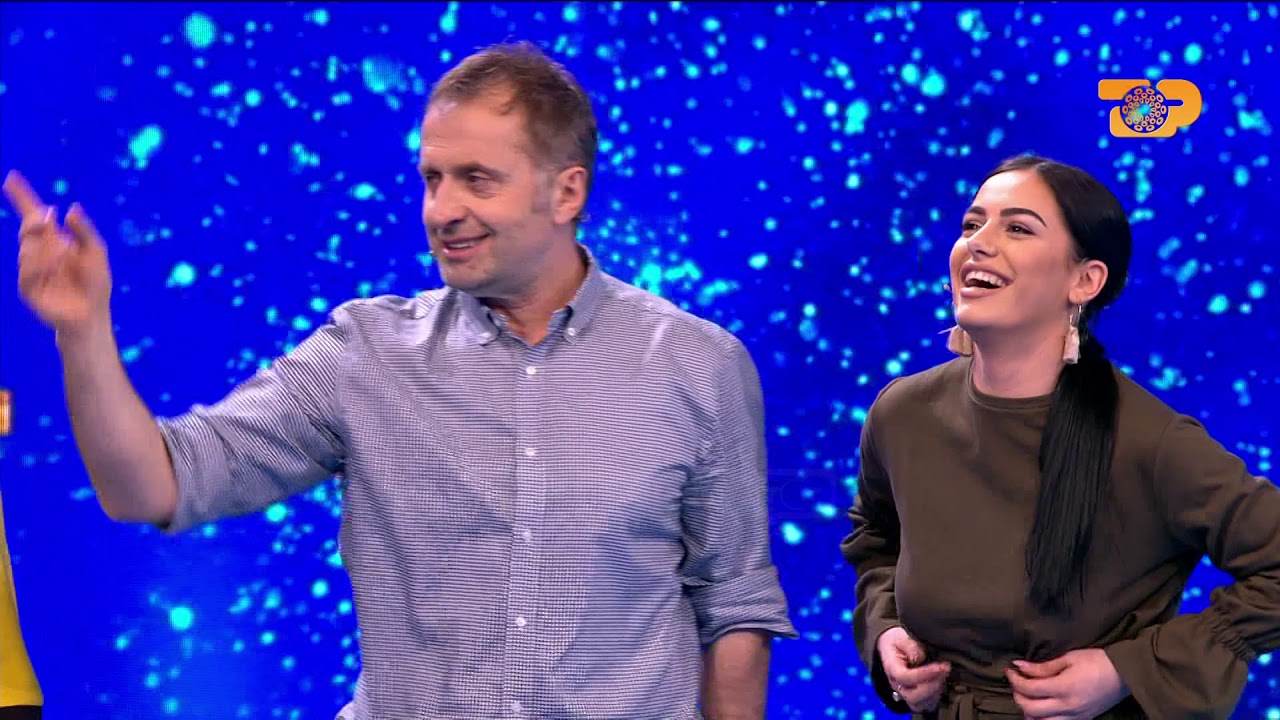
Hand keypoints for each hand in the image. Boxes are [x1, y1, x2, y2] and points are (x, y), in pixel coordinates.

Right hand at [3, 170, 111, 334]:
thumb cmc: (95, 284)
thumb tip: (70, 208)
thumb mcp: (96, 252)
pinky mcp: (28, 288)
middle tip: (47, 217)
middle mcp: (38, 252)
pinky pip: (28, 270)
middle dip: (36, 221)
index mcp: (53, 241)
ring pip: (27, 247)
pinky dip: (42, 265)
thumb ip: (85, 231)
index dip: (22, 197)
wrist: (92, 315)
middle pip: (28, 227)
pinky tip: (55, 266)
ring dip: (47, 247)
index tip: (11, 178)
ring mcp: (31, 270)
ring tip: (65, 254)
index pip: (33, 215)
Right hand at [876, 626, 950, 712]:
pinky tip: (942, 682)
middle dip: (932, 685)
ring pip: (921, 703)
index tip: (940, 666)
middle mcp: (897, 685)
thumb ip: (910, 646)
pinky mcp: (916, 698)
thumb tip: (920, 657)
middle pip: (913, 696)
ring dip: (936, 691)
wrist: (892, 649)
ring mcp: (906, 693)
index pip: (905, 677)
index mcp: (891, 668)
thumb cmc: (897, 643)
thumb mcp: (901, 637)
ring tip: (944, 675)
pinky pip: (927, 705)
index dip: (924, 674)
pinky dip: (937, 696)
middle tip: (944, 670)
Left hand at [1007, 648, 1129, 719]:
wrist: (1125, 674)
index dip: (1015, 679)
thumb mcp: (1069, 658)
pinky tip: (1040, 708)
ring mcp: (1075, 716)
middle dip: (1017, 695)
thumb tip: (1019, 666)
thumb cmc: (1098, 661)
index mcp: (1064, 688)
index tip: (1010, 670)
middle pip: (1030, 709)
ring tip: (1026, 697)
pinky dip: (1043, 718)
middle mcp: (1067, 707)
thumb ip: (1043, 666)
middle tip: (1016, 683)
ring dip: (1028, 711)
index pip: (1029, 689)